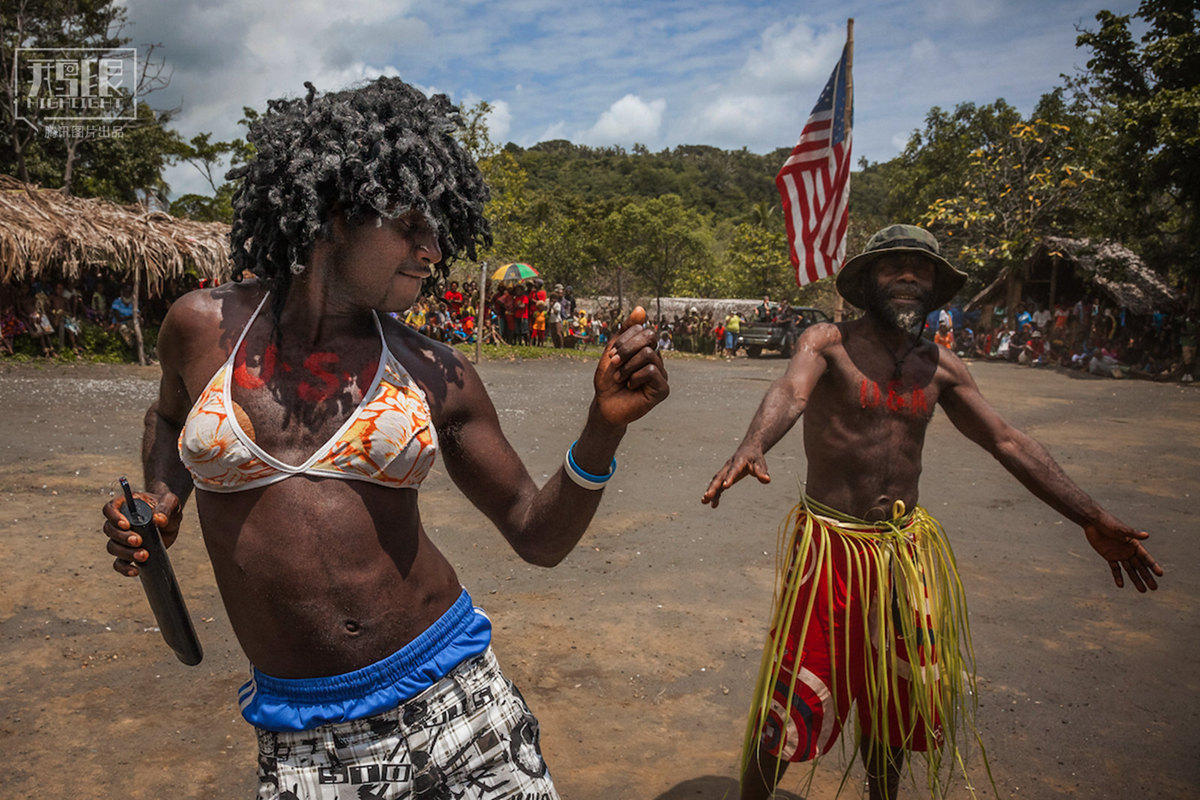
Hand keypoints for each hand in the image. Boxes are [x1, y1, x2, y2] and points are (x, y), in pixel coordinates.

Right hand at [101, 489, 181, 577]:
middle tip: (139, 541)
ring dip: (125, 553)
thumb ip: (166, 508)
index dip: (113, 517)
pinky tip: (136, 571)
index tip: (126, 525)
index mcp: (124, 505)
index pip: (109, 509)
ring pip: (112, 547)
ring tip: (144, 555)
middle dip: (122, 537)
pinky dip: (124, 568)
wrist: (171, 520)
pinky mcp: (128, 552)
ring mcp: (122, 538)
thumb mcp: (170, 502)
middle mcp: (118, 522)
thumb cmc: (167, 506)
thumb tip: (159, 519)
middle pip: (109, 530)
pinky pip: (119, 563)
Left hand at [593, 307, 668, 425]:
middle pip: (649, 337)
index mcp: (645, 349)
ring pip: (649, 353)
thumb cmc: (608, 379)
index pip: (641, 329)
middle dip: (627, 348)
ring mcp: (661, 374)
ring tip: (620, 377)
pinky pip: (652, 370)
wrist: (604, 405)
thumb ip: (626, 330)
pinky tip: (631, 386)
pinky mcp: (663, 388)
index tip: (612, 354)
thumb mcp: (613, 350)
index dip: (624, 339)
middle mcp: (656, 359)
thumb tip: (641, 309)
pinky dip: (635, 376)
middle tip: (614, 362)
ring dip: (628, 365)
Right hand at [701, 445, 769, 507]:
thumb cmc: (755, 458)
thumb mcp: (760, 463)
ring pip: (715, 481)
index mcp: (738, 462)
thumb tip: (767, 480)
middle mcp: (728, 466)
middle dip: (713, 487)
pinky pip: (718, 486)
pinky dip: (715, 494)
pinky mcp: (725, 477)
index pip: (733, 471)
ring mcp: (725, 471)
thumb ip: (762, 472)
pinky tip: (713, 505)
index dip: (729, 478)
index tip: (725, 487)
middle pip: (719, 477)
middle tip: (707, 496)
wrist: (748, 450)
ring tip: (704, 501)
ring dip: (710, 491)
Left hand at [1083, 514, 1161, 591]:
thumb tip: (1147, 535)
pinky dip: (1117, 576)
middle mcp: (1128, 550)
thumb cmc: (1108, 522)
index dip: (1153, 566)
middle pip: (1140, 566)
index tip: (1160, 574)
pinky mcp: (1109, 556)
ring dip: (1136, 580)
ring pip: (1129, 570)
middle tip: (1154, 588)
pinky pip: (1115, 568)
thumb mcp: (1120, 529)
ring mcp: (1119, 554)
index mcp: (1134, 544)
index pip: (1146, 557)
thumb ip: (1133, 533)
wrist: (1093, 521)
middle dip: (1147, 577)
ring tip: (1143, 591)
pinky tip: (1121, 585)